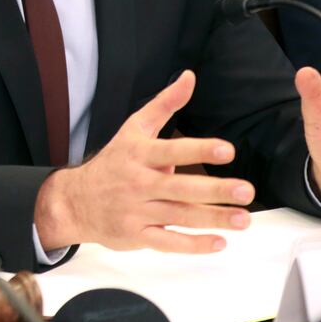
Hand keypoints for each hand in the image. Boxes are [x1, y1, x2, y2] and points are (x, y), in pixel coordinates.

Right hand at [34, 71, 255, 253]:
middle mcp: (138, 182)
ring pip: (179, 216)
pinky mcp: (136, 235)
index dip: (200, 151)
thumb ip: (164, 104)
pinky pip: (167, 242)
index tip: (228, 151)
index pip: (172, 150)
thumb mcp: (133, 129)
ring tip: (243, 219)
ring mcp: (136, 211)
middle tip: (246, 191)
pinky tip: (219, 242)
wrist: (74, 200)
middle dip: (215, 190)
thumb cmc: (112, 163)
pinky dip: (193, 245)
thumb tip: (189, 76)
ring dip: (213, 219)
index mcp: (139, 154)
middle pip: (180, 187)